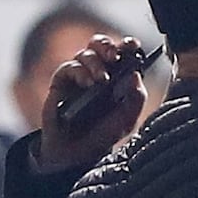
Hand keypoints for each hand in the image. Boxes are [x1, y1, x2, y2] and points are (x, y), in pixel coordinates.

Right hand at [30, 33, 149, 174]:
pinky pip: (68, 68)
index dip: (127, 44)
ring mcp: (78, 75)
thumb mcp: (126, 120)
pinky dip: (79, 72)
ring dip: (95, 63)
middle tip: (114, 57)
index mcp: (117, 75)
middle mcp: (97, 70)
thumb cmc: (103, 133)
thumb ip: (136, 99)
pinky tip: (87, 84)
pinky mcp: (61, 82)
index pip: (123, 52)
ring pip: (85, 54)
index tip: (133, 45)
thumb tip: (136, 76)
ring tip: (101, 79)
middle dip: (108, 46)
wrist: (76, 152)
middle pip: (101, 45)